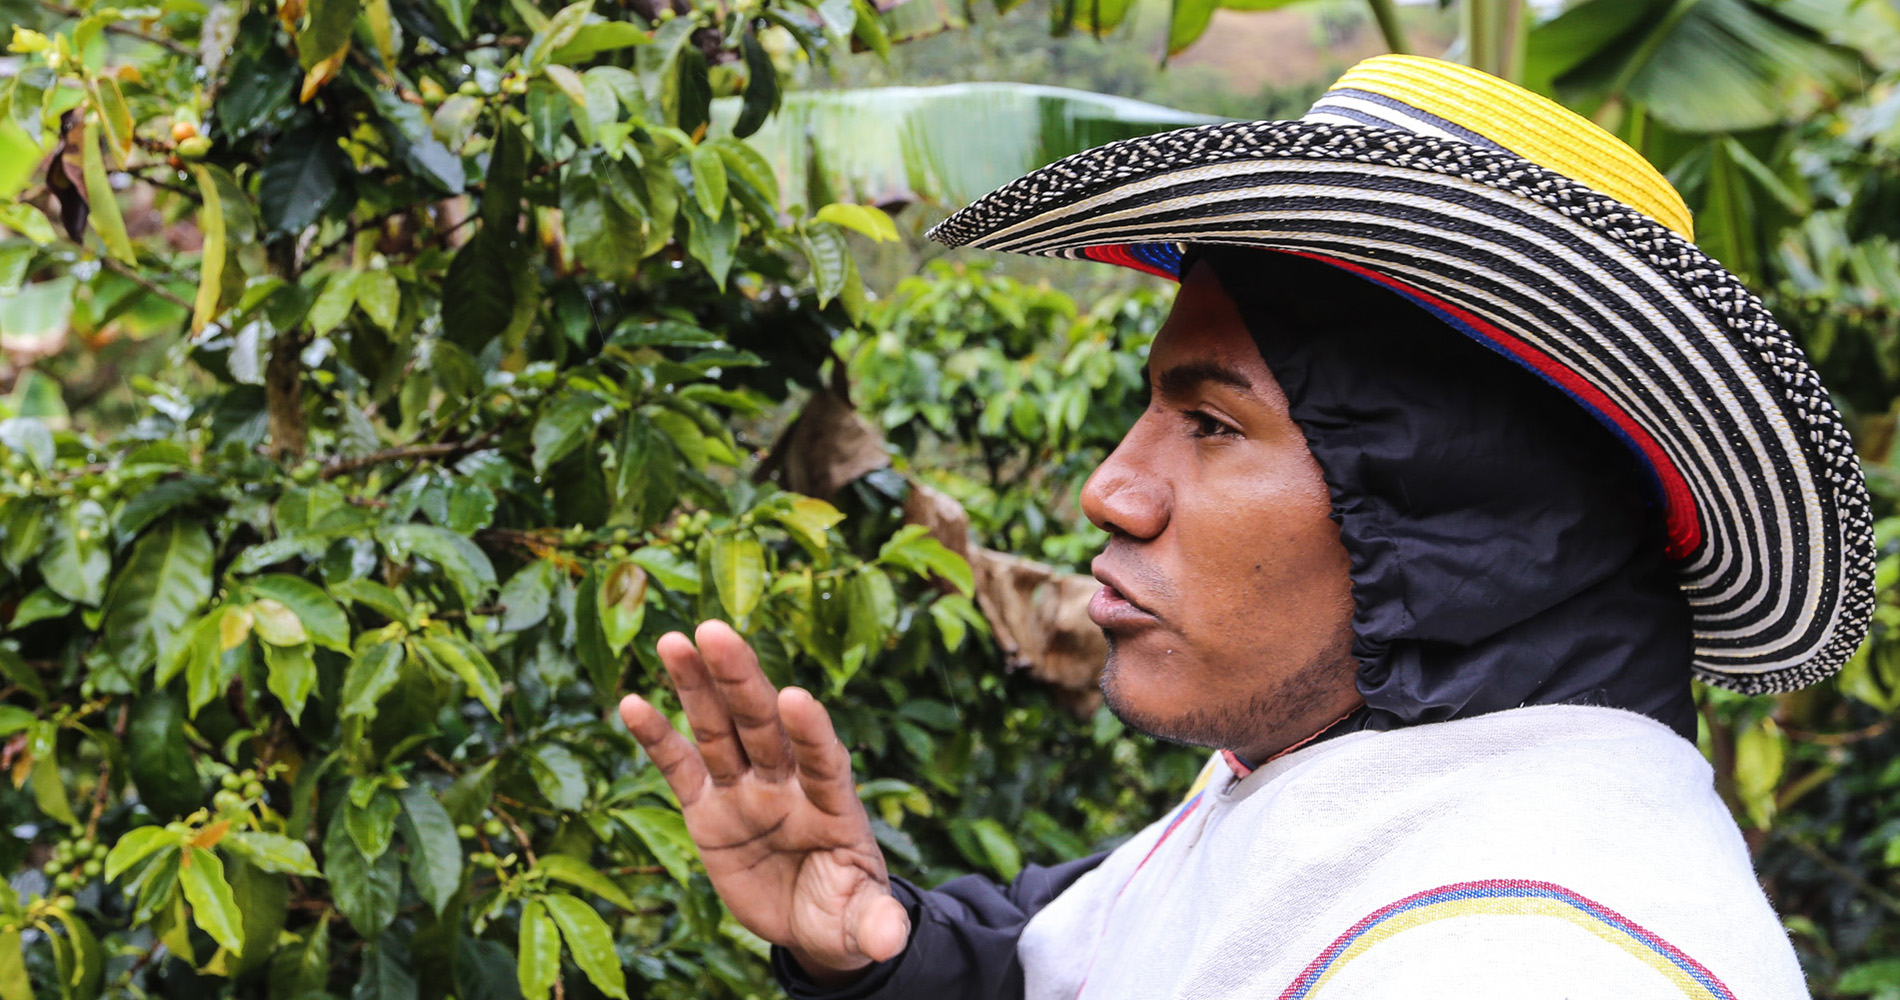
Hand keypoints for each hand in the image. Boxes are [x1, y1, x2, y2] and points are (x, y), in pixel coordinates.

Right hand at [618, 620, 910, 983]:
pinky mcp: (708, 808)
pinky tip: (631, 702)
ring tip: (673, 640)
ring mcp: (746, 790)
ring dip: (697, 685)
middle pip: (764, 723)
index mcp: (833, 804)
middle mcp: (788, 783)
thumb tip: (892, 940)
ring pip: (719, 729)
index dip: (811, 730)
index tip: (797, 696)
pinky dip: (656, 737)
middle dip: (742, 679)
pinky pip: (679, 767)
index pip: (823, 759)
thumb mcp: (863, 923)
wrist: (811, 921)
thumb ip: (876, 924)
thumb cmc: (845, 912)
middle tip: (716, 631)